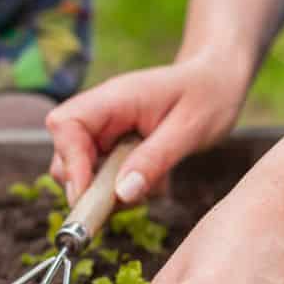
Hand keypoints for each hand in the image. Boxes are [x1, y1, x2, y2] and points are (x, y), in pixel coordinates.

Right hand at [45, 53, 246, 205]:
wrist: (218, 81)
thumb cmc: (208, 95)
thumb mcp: (189, 129)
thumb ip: (155, 160)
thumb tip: (121, 194)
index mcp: (114, 98)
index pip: (65, 126)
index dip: (70, 163)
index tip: (88, 195)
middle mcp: (102, 114)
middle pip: (65, 154)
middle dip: (86, 186)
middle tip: (123, 202)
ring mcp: (106, 131)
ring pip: (81, 171)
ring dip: (107, 192)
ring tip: (149, 187)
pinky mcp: (115, 147)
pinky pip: (103, 176)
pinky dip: (122, 190)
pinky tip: (153, 182)